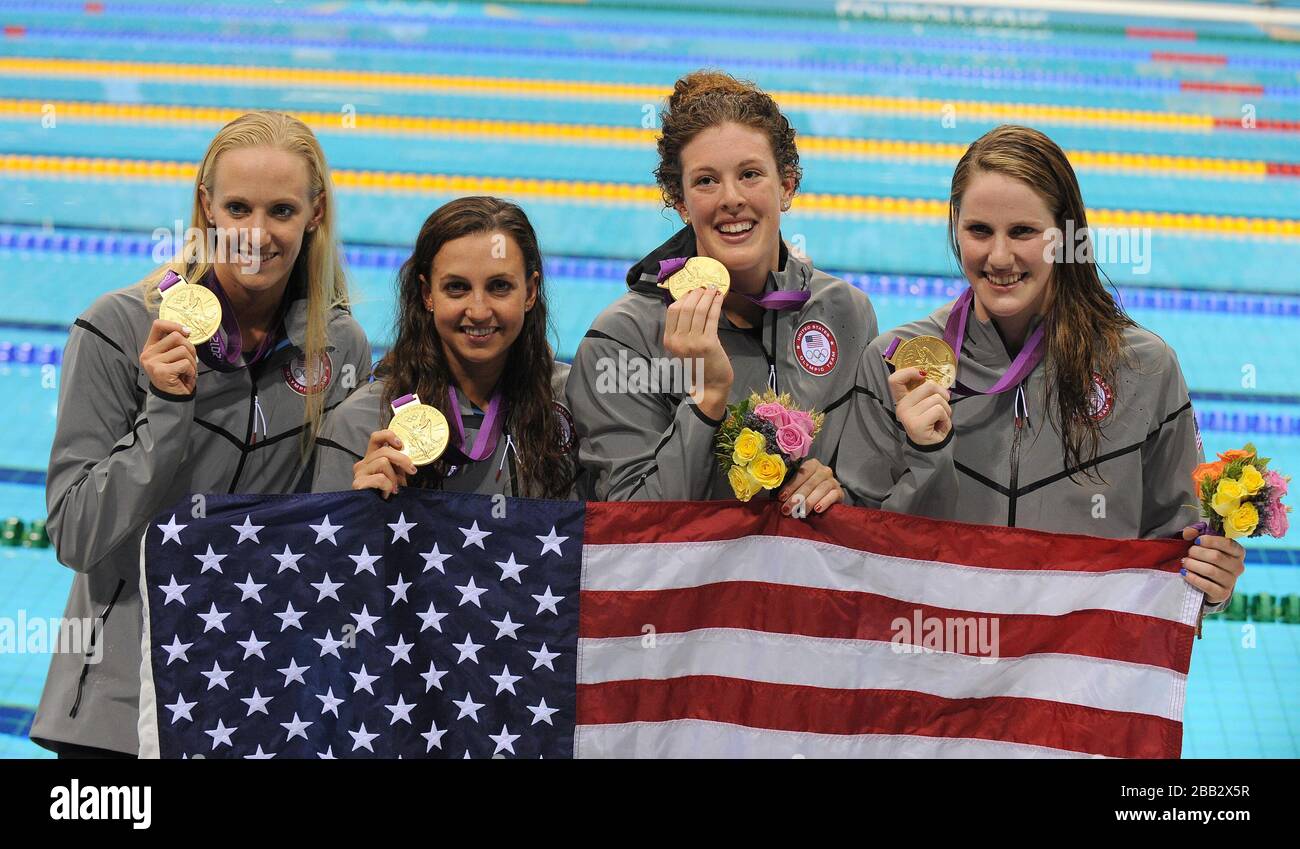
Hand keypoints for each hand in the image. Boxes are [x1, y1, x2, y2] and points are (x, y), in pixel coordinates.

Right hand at [140, 319, 197, 395]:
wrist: (172, 399)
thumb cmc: (176, 376)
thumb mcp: (173, 356)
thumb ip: (176, 343)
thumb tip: (186, 330)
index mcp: (150, 347)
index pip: (158, 325)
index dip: (174, 325)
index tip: (187, 332)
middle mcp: (148, 353)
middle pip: (176, 337)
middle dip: (190, 348)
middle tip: (190, 361)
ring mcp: (153, 363)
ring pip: (183, 350)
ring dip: (192, 362)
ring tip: (187, 371)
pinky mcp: (161, 372)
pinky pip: (185, 363)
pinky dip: (191, 371)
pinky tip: (185, 377)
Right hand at [353, 429, 417, 498]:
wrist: (378, 515)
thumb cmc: (388, 494)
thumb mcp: (396, 475)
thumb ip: (398, 464)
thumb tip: (409, 459)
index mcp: (372, 458)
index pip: (376, 437)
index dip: (389, 436)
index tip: (401, 445)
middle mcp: (363, 463)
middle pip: (384, 450)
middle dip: (402, 459)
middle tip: (412, 470)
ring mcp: (359, 473)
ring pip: (383, 462)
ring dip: (394, 477)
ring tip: (394, 489)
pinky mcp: (358, 484)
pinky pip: (380, 478)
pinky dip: (387, 486)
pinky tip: (386, 494)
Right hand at [663, 286, 732, 419]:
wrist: (709, 386)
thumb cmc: (699, 365)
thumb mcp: (684, 347)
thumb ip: (684, 329)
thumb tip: (692, 303)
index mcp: (669, 340)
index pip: (672, 311)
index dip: (683, 297)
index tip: (693, 291)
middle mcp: (678, 341)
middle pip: (685, 307)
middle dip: (696, 294)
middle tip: (705, 287)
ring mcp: (692, 342)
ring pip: (699, 310)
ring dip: (707, 296)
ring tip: (713, 290)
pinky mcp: (708, 344)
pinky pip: (711, 318)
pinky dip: (716, 305)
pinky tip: (720, 298)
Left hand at [778, 458, 842, 515]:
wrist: (827, 496)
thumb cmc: (808, 489)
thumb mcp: (800, 484)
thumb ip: (791, 486)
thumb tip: (779, 497)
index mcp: (812, 465)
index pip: (801, 474)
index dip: (791, 486)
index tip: (781, 498)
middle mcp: (824, 470)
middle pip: (809, 484)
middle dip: (796, 498)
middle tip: (787, 509)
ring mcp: (833, 480)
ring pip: (820, 490)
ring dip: (808, 502)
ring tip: (800, 512)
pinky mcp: (839, 492)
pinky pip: (832, 496)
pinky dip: (824, 502)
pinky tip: (816, 510)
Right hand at [888, 367, 951, 446]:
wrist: (933, 447)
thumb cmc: (932, 423)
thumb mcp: (927, 403)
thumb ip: (926, 391)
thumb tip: (931, 377)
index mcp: (902, 400)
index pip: (895, 379)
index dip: (909, 371)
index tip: (922, 375)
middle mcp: (901, 407)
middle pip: (928, 385)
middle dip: (943, 395)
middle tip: (941, 407)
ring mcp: (907, 415)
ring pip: (937, 399)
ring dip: (946, 409)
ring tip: (940, 418)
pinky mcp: (916, 424)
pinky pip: (939, 410)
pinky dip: (946, 417)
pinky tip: (940, 424)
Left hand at [1180, 526, 1245, 605]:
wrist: (1207, 582)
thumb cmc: (1205, 558)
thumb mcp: (1202, 543)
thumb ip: (1195, 534)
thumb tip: (1188, 532)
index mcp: (1237, 552)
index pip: (1228, 543)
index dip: (1210, 540)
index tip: (1196, 541)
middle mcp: (1238, 567)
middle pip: (1216, 556)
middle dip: (1197, 553)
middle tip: (1187, 554)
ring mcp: (1231, 581)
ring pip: (1211, 571)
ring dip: (1193, 565)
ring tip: (1185, 563)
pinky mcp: (1223, 594)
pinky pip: (1207, 585)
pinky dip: (1193, 578)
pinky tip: (1185, 574)